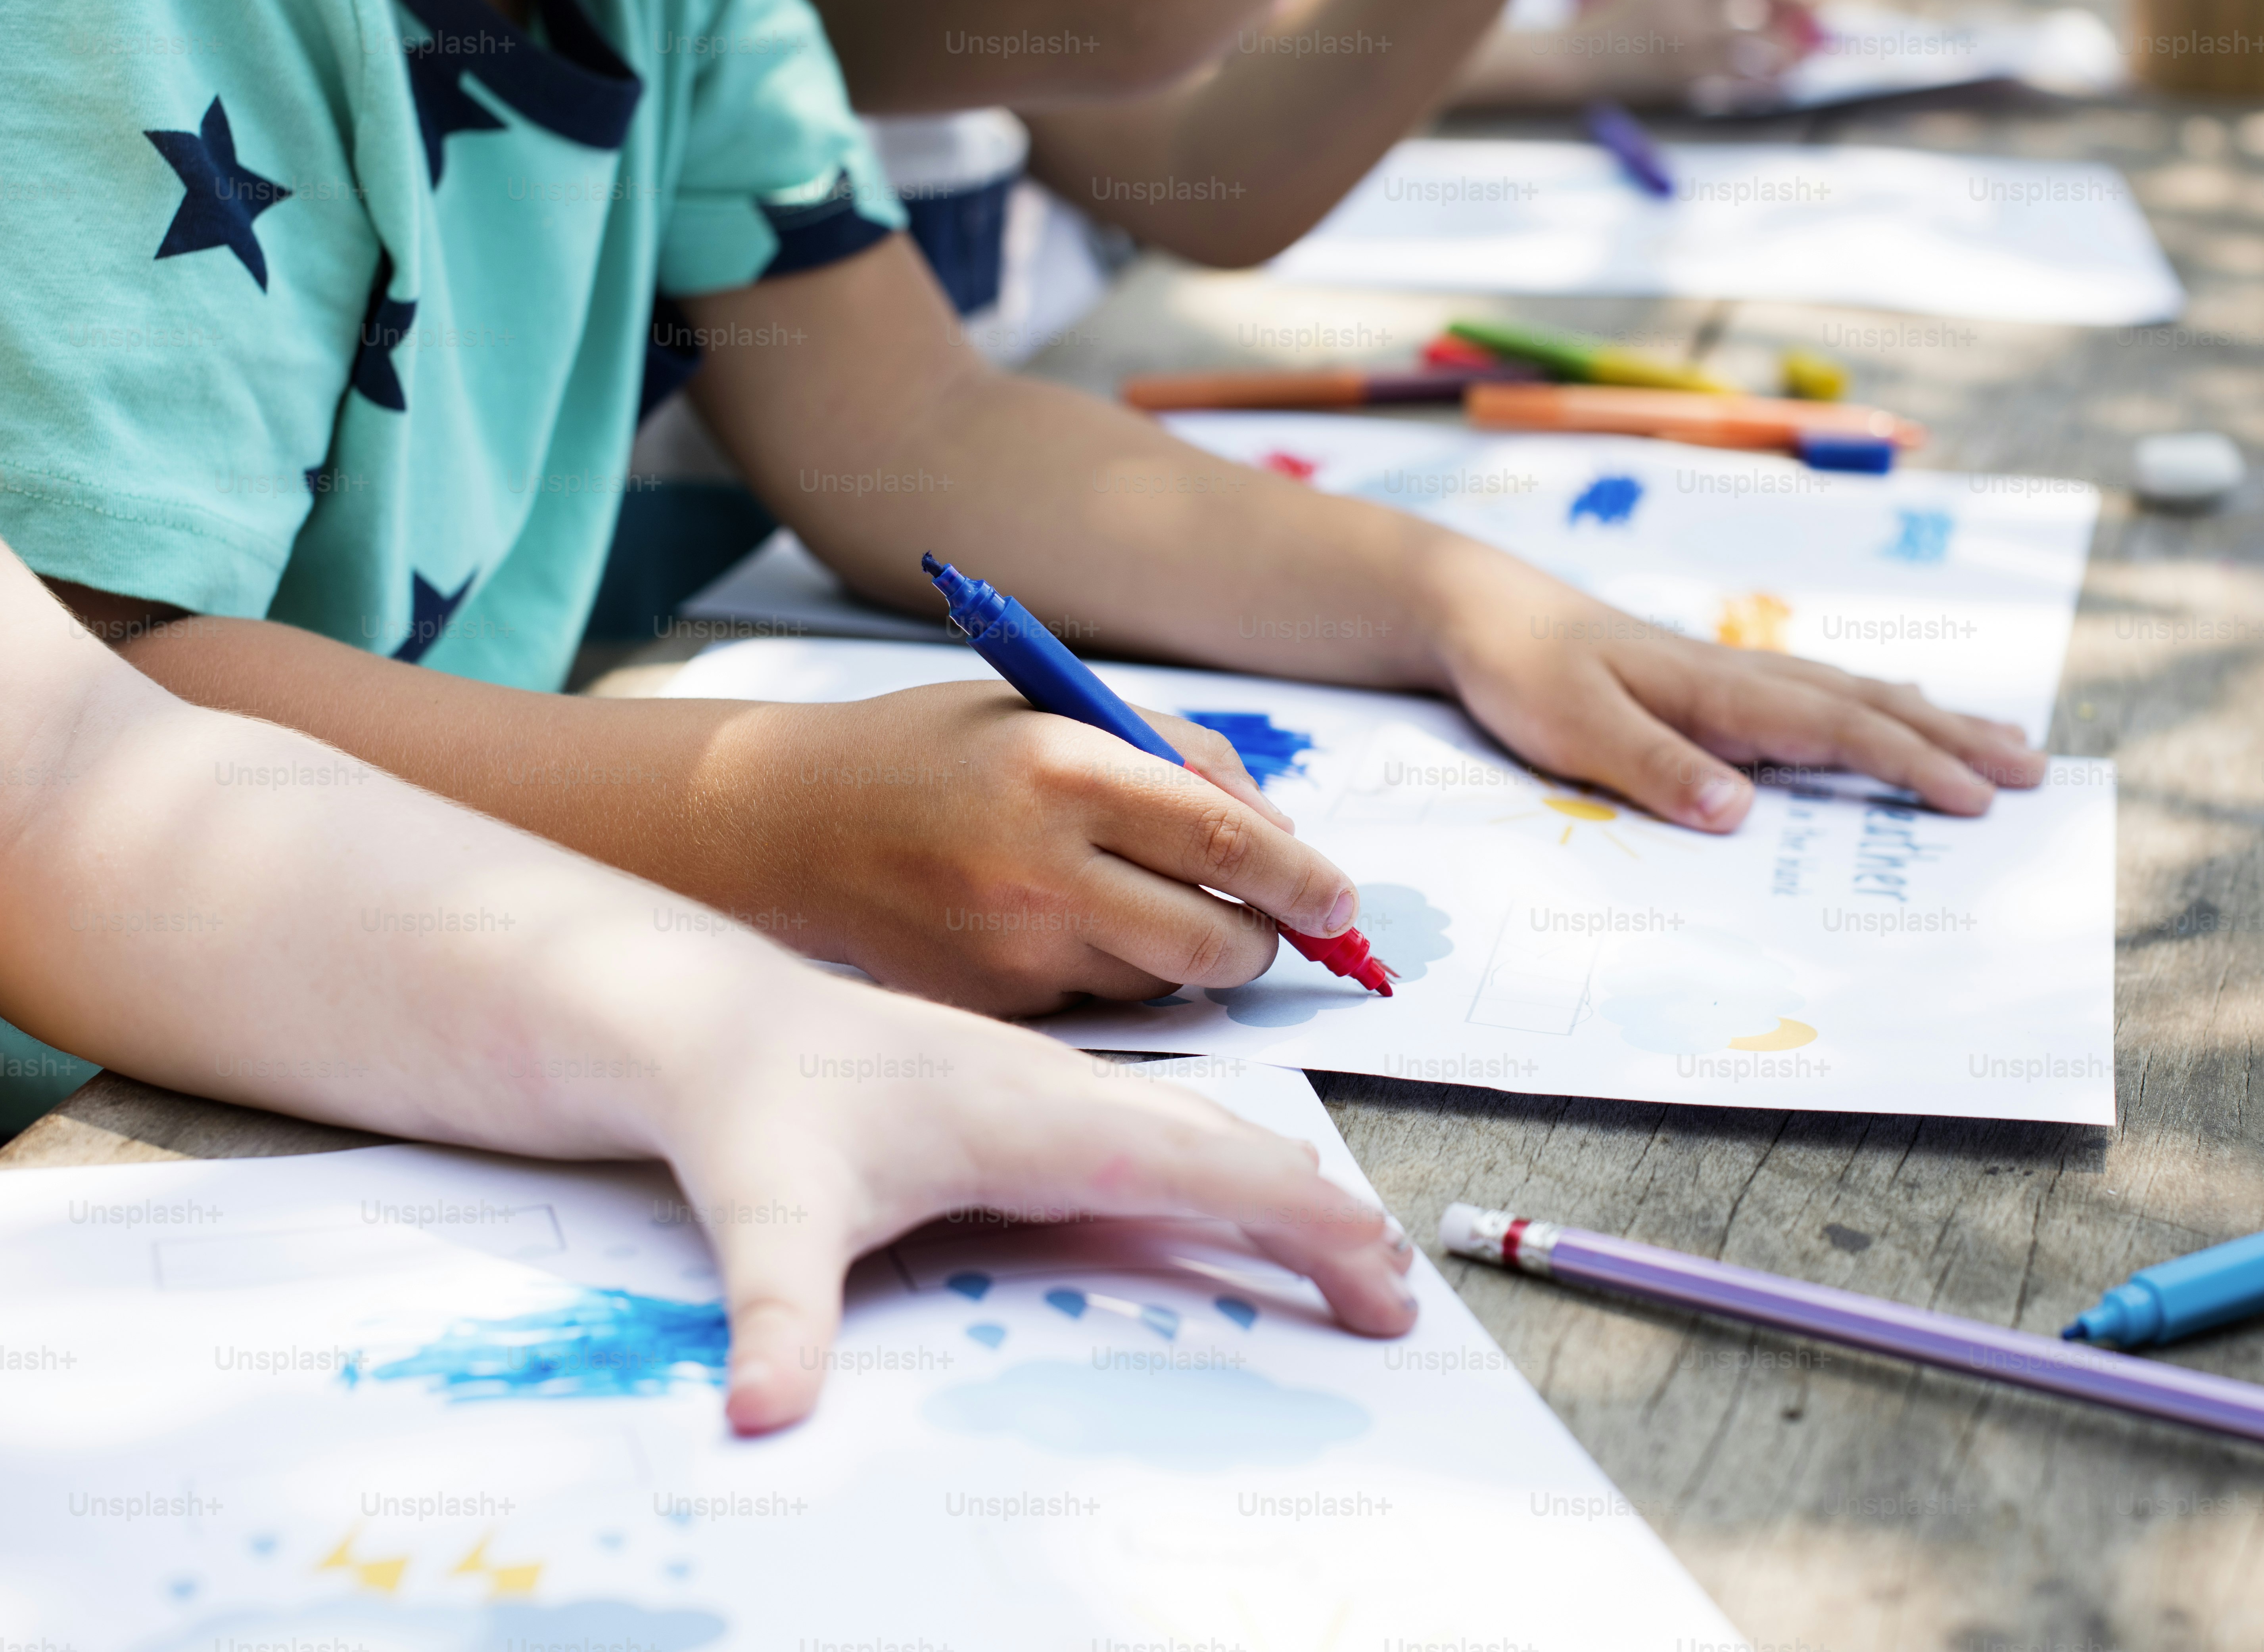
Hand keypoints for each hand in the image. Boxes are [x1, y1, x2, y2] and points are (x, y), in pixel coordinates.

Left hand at [652, 977, 1417, 1432]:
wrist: (701, 1014)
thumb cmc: (744, 1107)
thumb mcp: (759, 1212)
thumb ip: (778, 1313)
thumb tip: (764, 1416)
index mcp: (1034, 1118)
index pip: (1203, 1166)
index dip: (1300, 1219)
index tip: (1380, 1271)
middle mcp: (1060, 1093)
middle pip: (1223, 1147)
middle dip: (1317, 1214)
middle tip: (1395, 1288)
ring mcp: (1047, 1090)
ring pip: (1192, 1134)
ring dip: (1272, 1188)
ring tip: (1344, 1242)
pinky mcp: (1023, 1099)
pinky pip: (1150, 1135)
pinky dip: (1212, 1169)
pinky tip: (1222, 1197)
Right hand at [742, 680, 1358, 1013]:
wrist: (791, 824)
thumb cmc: (940, 750)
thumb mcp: (1059, 708)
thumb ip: (1178, 758)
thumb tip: (1281, 836)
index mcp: (1063, 771)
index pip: (1223, 843)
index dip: (1304, 880)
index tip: (1341, 899)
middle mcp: (1038, 868)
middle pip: (1210, 941)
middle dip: (1265, 941)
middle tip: (1272, 922)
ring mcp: (1009, 948)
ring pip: (1162, 982)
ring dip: (1189, 956)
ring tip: (1143, 900)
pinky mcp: (989, 1005)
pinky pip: (1099, 1005)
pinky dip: (1117, 975)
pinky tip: (1069, 925)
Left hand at [1420, 546, 2046, 830]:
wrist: (1481, 612)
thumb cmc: (1523, 673)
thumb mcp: (1573, 730)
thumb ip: (1654, 770)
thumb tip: (1739, 812)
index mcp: (1720, 692)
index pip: (1839, 729)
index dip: (1913, 764)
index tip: (1978, 798)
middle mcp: (1743, 677)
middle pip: (1872, 706)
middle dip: (1956, 740)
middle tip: (2035, 771)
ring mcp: (1737, 674)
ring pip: (1858, 693)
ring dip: (1935, 719)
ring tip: (2006, 741)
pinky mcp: (1720, 682)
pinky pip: (1825, 693)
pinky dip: (1882, 706)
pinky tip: (1905, 712)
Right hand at [1565, 0, 1824, 98]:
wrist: (1571, 61)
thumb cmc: (1611, 7)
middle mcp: (1689, 15)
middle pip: (1765, 20)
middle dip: (1800, 29)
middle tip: (1823, 34)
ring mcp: (1685, 56)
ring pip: (1756, 60)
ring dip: (1787, 60)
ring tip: (1804, 58)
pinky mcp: (1680, 89)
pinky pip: (1737, 90)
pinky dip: (1762, 87)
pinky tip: (1777, 84)